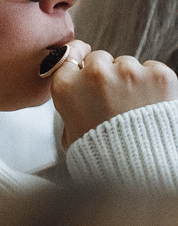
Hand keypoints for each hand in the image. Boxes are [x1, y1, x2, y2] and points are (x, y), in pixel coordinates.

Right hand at [53, 41, 177, 146]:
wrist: (138, 167)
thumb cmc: (100, 154)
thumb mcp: (70, 131)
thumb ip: (70, 106)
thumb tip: (75, 92)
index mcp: (67, 87)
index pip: (68, 58)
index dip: (77, 62)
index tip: (83, 63)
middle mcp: (95, 74)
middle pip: (99, 58)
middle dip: (103, 73)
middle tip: (111, 98)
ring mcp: (129, 72)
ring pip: (127, 63)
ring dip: (129, 78)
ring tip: (132, 106)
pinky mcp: (158, 74)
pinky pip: (153, 68)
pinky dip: (153, 83)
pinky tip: (149, 103)